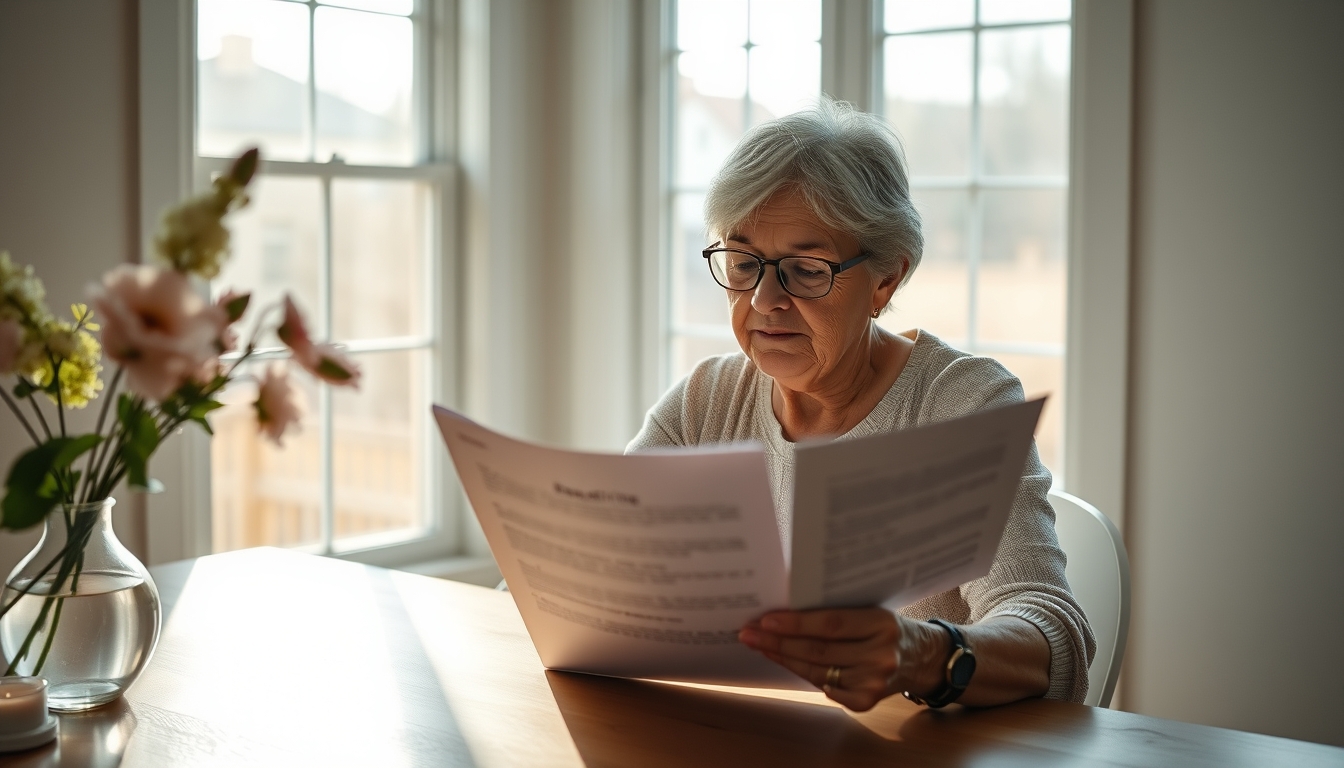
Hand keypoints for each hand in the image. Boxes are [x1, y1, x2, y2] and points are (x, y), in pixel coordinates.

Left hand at [739, 608, 942, 710]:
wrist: (924, 658)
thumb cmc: (888, 627)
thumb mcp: (872, 609)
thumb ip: (839, 611)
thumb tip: (787, 610)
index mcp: (881, 623)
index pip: (830, 624)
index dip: (795, 623)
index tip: (765, 619)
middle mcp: (880, 654)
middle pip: (818, 651)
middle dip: (778, 641)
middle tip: (748, 633)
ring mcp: (874, 681)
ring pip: (816, 671)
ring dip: (784, 658)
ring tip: (760, 645)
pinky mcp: (868, 701)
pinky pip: (826, 689)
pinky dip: (806, 676)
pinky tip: (788, 662)